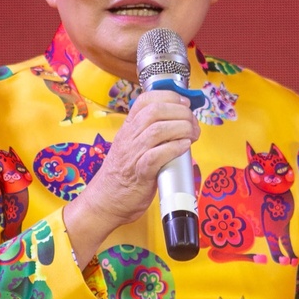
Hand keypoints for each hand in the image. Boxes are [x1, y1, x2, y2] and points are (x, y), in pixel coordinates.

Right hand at [63, 89, 199, 263]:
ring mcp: (133, 155)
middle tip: (193, 122)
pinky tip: (185, 147)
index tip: (185, 103)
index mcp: (128, 128)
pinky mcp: (140, 174)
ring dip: (181, 128)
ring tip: (193, 134)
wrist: (105, 202)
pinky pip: (157, 155)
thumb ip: (151, 135)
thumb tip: (181, 125)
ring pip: (157, 130)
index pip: (145, 100)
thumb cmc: (123, 175)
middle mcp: (129, 138)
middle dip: (180, 112)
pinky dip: (175, 148)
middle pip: (155, 111)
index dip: (168, 96)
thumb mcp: (133, 147)